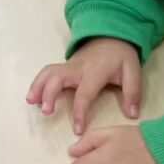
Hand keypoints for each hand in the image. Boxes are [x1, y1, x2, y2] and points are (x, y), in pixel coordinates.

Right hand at [27, 37, 141, 133]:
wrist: (111, 35)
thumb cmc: (121, 56)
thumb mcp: (133, 71)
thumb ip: (133, 93)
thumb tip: (132, 115)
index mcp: (95, 72)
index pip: (84, 93)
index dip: (79, 111)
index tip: (77, 129)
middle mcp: (78, 68)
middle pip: (58, 78)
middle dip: (49, 93)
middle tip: (45, 111)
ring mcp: (69, 65)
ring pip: (49, 72)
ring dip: (38, 85)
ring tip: (31, 101)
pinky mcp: (65, 66)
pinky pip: (48, 72)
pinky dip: (38, 82)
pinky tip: (33, 95)